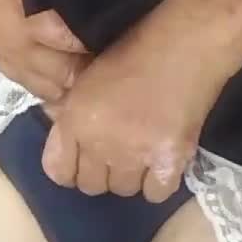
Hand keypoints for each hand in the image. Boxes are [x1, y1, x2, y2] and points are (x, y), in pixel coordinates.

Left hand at [42, 0, 226, 202]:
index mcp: (75, 120)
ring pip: (123, 190)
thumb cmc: (133, 51)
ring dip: (130, 176)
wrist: (183, 47)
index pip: (58, 172)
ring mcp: (134, 156)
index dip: (70, 168)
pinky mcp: (169, 162)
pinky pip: (155, 194)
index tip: (84, 159)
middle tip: (117, 151)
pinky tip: (163, 161)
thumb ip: (72, 112)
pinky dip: (158, 182)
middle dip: (101, 172)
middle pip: (91, 186)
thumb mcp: (87, 77)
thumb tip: (63, 134)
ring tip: (142, 153)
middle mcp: (99, 144)